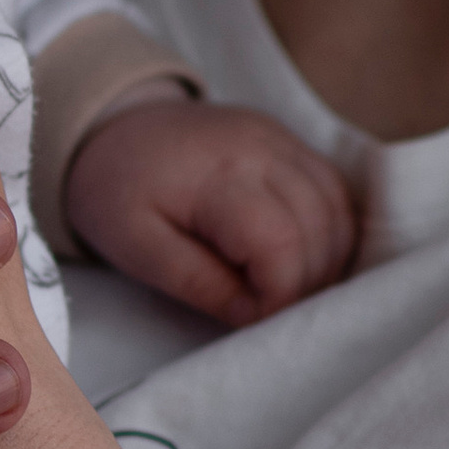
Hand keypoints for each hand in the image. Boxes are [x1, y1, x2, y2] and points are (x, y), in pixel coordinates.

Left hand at [64, 89, 357, 325]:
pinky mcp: (288, 142)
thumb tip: (252, 315)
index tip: (256, 321)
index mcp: (218, 176)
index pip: (280, 243)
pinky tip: (304, 259)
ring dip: (326, 260)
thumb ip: (196, 282)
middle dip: (306, 284)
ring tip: (286, 290)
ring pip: (337, 210)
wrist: (110, 127)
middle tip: (270, 311)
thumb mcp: (136, 246)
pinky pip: (334, 190)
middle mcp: (263, 149)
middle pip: (320, 228)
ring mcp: (281, 141)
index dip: (280, 295)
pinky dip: (331, 231)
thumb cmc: (116, 191)